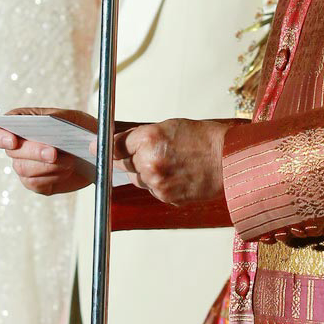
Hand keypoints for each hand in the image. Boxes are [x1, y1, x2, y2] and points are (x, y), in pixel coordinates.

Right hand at [0, 107, 96, 195]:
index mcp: (23, 122)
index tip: (13, 141)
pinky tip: (67, 170)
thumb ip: (68, 123)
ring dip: (47, 166)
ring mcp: (26, 165)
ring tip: (70, 160)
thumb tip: (80, 143)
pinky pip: (35, 184)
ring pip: (23, 170)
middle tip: (54, 153)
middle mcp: (20, 144)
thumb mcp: (79, 119)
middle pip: (11, 152)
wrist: (97, 151)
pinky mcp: (37, 182)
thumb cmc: (85, 130)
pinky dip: (52, 177)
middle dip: (33, 152)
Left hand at [114, 119, 230, 210]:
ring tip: (168, 162)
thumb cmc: (204, 138)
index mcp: (149, 139)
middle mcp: (149, 161)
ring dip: (144, 172)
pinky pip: (152, 190)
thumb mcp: (169, 126)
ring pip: (137, 179)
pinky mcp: (166, 197)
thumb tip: (120, 143)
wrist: (228, 159)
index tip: (95, 148)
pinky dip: (158, 183)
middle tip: (143, 154)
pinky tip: (175, 174)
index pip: (115, 145)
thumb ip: (142, 135)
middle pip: (123, 164)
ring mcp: (157, 182)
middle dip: (127, 159)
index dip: (103, 147)